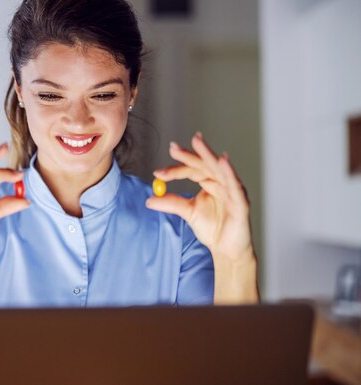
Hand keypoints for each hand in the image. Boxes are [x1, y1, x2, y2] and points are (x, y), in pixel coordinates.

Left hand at [145, 132, 252, 262]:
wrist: (226, 250)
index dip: (175, 169)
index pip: (192, 170)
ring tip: (196, 141)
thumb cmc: (213, 228)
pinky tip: (222, 161)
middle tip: (173, 147)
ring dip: (207, 154)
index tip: (157, 172)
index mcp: (210, 182)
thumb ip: (171, 203)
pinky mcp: (241, 201)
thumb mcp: (188, 212)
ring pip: (219, 168)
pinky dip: (229, 172)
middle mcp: (222, 182)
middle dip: (189, 154)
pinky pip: (234, 185)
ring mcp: (232, 190)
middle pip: (204, 164)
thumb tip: (149, 199)